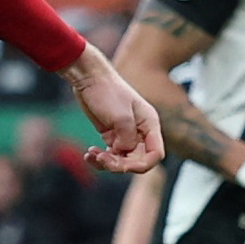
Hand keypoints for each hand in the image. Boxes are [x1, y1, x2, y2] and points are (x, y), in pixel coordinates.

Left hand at [66, 48, 164, 175]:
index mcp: (150, 125)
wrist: (89, 78)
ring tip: (91, 154)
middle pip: (136, 160)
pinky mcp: (111, 135)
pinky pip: (110, 155)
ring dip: (106, 163)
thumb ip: (127, 139)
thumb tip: (124, 152)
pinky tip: (89, 153)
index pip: (155, 154)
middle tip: (101, 158)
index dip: (142, 165)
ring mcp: (125, 134)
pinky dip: (100, 158)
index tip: (123, 166)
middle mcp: (140, 131)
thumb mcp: (120, 117)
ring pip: (122, 160)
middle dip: (119, 164)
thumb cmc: (108, 92)